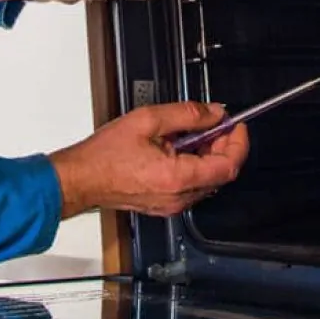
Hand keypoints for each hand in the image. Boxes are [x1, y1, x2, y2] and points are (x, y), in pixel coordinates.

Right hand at [49, 102, 248, 218]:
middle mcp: (179, 197)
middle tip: (212, 124)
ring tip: (189, 134)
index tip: (236, 125)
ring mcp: (172, 204)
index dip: (238, 142)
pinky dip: (194, 166)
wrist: (81, 179)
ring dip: (208, 155)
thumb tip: (215, 113)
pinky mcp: (165, 205)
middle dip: (223, 145)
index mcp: (178, 176)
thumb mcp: (148, 119)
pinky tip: (177, 149)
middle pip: (221, 173)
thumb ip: (188, 114)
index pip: (228, 165)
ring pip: (208, 180)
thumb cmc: (105, 154)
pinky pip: (191, 187)